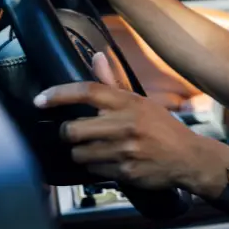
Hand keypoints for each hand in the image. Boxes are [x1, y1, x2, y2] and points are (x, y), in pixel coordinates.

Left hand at [33, 52, 217, 189]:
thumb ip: (114, 82)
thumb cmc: (162, 127)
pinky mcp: (125, 171)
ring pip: (79, 153)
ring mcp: (124, 150)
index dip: (59, 94)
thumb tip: (96, 56)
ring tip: (94, 149)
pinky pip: (93, 171)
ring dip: (81, 152)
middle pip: (73, 129)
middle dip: (69, 132)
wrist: (188, 157)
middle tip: (75, 132)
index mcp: (128, 102)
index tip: (40, 99)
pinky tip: (108, 161)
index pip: (88, 91)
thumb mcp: (141, 101)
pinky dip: (95, 167)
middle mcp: (125, 124)